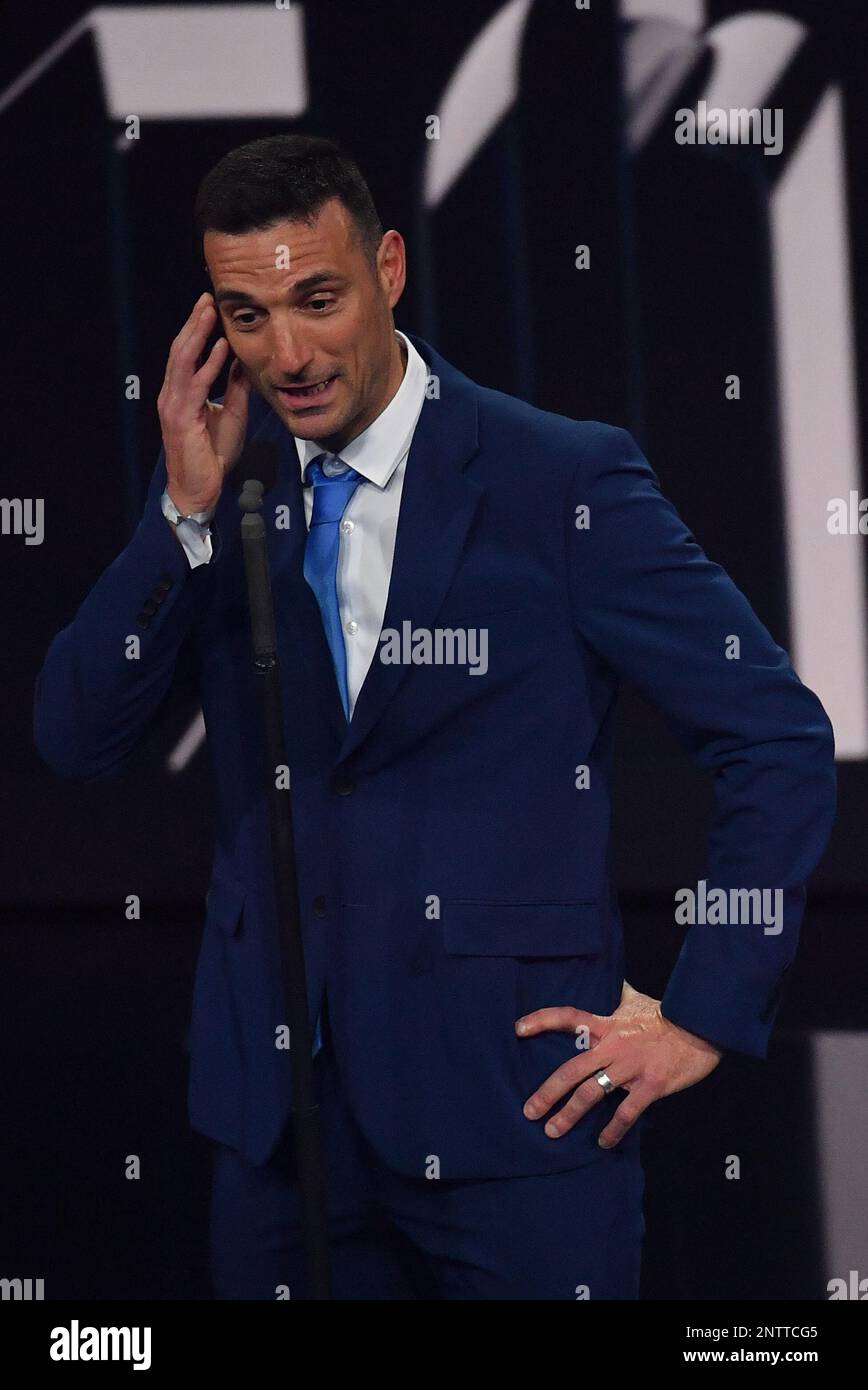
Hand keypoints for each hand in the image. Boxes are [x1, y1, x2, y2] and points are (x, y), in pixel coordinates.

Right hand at [157, 292, 251, 513]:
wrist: (200, 489)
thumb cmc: (212, 456)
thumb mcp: (231, 414)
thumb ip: (235, 388)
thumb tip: (243, 361)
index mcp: (182, 393)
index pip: (187, 354)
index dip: (198, 330)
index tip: (211, 307)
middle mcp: (173, 395)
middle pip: (181, 349)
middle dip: (194, 323)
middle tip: (208, 298)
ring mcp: (175, 406)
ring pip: (183, 360)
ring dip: (197, 334)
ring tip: (209, 311)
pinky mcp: (182, 419)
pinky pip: (195, 385)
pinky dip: (208, 364)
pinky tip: (220, 348)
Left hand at [515, 980, 723, 1147]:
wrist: (702, 1026)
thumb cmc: (668, 1014)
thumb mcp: (638, 1000)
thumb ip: (621, 995)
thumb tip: (615, 980)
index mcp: (608, 1025)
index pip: (568, 1018)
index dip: (542, 1021)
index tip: (518, 1029)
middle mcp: (613, 1047)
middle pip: (571, 1070)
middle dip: (547, 1093)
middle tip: (528, 1112)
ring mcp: (630, 1068)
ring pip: (591, 1094)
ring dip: (569, 1115)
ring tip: (552, 1132)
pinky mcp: (650, 1085)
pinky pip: (626, 1112)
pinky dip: (613, 1130)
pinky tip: (602, 1143)